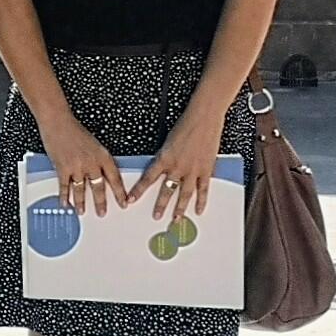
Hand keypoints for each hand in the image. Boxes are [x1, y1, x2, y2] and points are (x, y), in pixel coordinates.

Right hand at [39, 119, 124, 215]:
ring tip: (82, 211)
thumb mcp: (94, 143)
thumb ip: (98, 159)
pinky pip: (65, 186)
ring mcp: (77, 167)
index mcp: (102, 156)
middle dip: (100, 202)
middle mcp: (91, 163)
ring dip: (81, 202)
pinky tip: (66, 203)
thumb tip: (101, 174)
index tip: (124, 202)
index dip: (120, 192)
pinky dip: (65, 196)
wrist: (58, 122)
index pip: (115, 178)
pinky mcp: (63, 168)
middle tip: (102, 213)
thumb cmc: (74, 130)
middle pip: (98, 187)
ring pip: (81, 190)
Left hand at [127, 109, 227, 227]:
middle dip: (160, 205)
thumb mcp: (168, 140)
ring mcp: (192, 170)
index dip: (138, 191)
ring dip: (180, 208)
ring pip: (184, 193)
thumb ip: (165, 156)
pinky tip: (198, 210)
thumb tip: (161, 168)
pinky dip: (201, 201)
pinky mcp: (205, 169)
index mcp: (165, 157)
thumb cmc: (185, 124)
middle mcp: (177, 166)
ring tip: (176, 219)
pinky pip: (203, 189)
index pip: (148, 178)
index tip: (130, 200)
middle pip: (166, 190)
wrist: (203, 117)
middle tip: (156, 216)